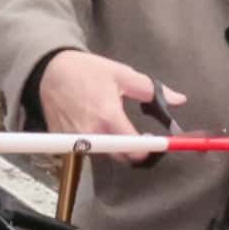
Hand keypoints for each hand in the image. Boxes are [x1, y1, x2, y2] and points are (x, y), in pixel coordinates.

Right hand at [40, 51, 184, 166]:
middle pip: (121, 158)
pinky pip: (85, 151)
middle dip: (133, 149)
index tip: (154, 140)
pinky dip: (93, 144)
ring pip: (103, 155)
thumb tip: (179, 100)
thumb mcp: (122, 75)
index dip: (150, 149)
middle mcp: (91, 133)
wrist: (49, 71)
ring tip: (113, 128)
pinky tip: (93, 127)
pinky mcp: (62, 141)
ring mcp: (74, 140)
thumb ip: (152, 90)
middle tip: (137, 135)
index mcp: (108, 117)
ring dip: (114, 147)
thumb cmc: (86, 71)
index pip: (135, 149)